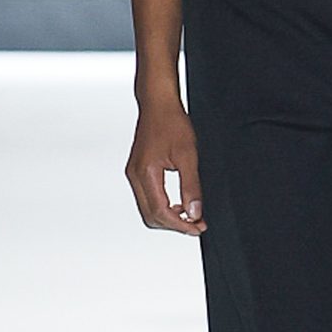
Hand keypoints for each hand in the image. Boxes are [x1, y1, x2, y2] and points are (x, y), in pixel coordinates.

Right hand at [125, 100, 206, 234]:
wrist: (158, 104)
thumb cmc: (172, 123)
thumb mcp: (188, 155)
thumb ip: (191, 186)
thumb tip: (195, 212)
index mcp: (145, 173)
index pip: (160, 212)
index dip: (180, 225)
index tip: (198, 227)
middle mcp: (135, 176)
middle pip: (151, 216)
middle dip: (174, 225)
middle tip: (196, 224)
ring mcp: (133, 174)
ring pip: (147, 210)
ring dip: (168, 217)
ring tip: (190, 215)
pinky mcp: (137, 171)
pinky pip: (147, 198)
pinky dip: (162, 206)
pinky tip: (178, 203)